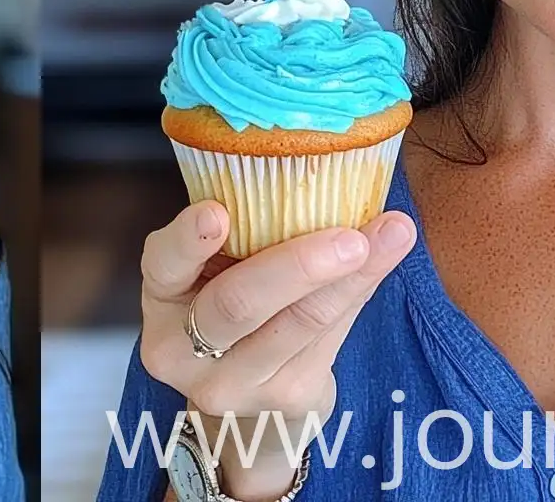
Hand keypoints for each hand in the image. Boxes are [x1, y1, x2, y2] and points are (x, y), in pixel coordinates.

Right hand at [140, 202, 415, 501]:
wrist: (246, 388)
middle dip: (298, 267)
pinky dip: (360, 289)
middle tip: (350, 236)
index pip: (164, 265)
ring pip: (301, 323)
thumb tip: (297, 157)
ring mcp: (238, 383)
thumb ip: (235, 227)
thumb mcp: (210, 266)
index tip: (216, 212)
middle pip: (240, 305)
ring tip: (392, 233)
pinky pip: (332, 337)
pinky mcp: (289, 398)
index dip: (188, 240)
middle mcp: (186, 350)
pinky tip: (384, 256)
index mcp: (161, 298)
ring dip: (354, 275)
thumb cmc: (227, 295)